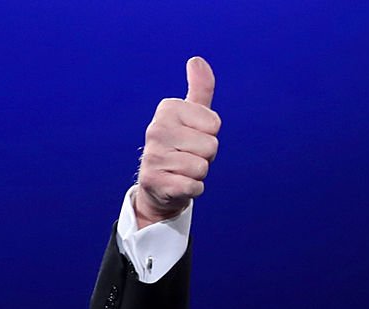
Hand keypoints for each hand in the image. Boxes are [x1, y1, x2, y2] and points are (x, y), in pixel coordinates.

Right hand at [134, 56, 220, 226]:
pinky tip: (178, 184)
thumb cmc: (181, 146)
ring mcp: (153, 156)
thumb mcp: (191, 116)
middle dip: (206, 156)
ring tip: (182, 170)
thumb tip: (197, 60)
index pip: (214, 123)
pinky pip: (194, 187)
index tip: (193, 138)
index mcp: (167, 109)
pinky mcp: (155, 182)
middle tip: (188, 157)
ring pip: (202, 168)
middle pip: (211, 146)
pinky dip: (192, 189)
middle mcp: (156, 129)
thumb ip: (200, 89)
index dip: (210, 135)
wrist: (159, 185)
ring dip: (198, 174)